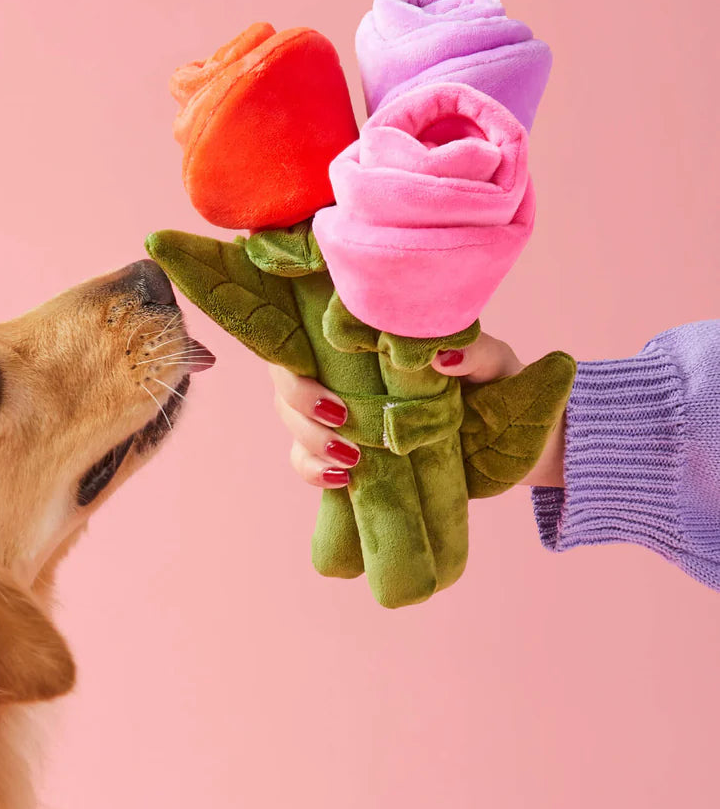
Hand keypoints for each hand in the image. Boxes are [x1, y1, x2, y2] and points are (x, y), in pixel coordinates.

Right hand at [270, 332, 565, 488]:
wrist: (521, 446)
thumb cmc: (503, 388)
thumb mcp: (495, 364)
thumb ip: (474, 352)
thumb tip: (440, 356)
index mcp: (372, 339)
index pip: (309, 330)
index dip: (291, 346)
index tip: (311, 366)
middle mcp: (347, 373)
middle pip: (287, 378)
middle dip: (299, 399)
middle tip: (340, 416)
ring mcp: (344, 416)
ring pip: (292, 420)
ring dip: (308, 438)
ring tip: (350, 456)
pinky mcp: (349, 456)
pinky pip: (306, 461)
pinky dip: (311, 469)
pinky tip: (341, 477)